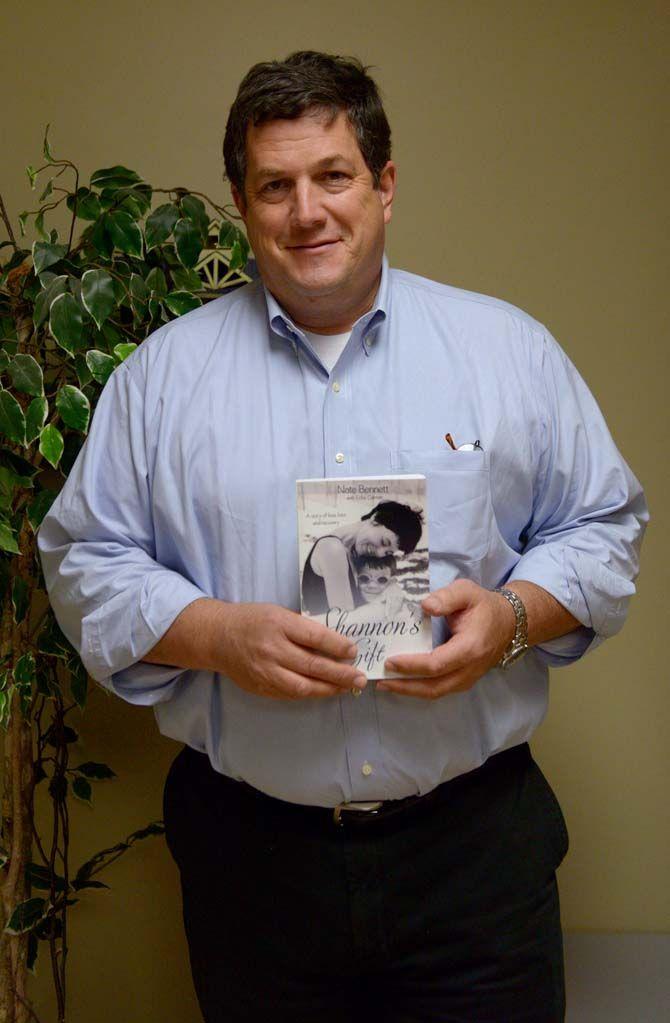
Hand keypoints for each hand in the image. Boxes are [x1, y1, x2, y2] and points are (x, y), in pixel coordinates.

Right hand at [216, 602, 366, 700]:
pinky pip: (290, 694)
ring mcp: (265, 672)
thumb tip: (334, 642)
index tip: (354, 651)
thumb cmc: (252, 620)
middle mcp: (271, 649)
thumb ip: (302, 627)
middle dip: (340, 673)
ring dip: (328, 689)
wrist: (217, 637)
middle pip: (312, 665)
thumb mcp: (278, 613)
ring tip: (347, 688)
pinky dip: (310, 693)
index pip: (314, 637)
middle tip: (360, 677)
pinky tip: (324, 690)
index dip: (337, 646)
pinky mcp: (261, 687)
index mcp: (278, 624)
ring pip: (302, 687)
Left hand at [378, 580, 515, 698]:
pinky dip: (420, 688)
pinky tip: (403, 682)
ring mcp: (469, 677)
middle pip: (435, 687)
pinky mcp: (464, 680)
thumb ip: (446, 597)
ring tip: (385, 683)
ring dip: (410, 691)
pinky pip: (441, 689)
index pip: (437, 664)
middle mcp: (470, 668)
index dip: (412, 665)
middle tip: (380, 680)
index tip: (390, 660)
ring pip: (437, 692)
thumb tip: (425, 605)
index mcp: (470, 647)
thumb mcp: (467, 591)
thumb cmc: (484, 606)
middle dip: (405, 686)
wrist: (509, 622)